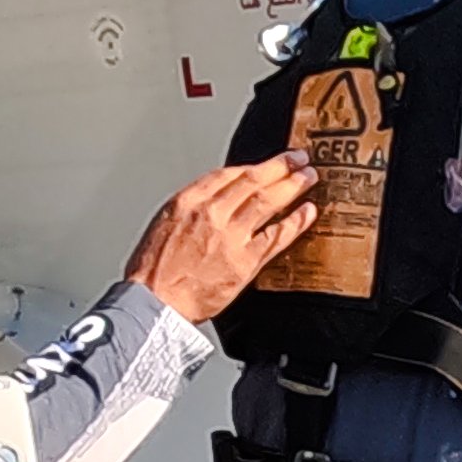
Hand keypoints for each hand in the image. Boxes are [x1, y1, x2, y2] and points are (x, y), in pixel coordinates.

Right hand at [124, 156, 317, 321]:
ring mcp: (230, 236)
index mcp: (187, 201)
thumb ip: (192, 210)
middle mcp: (211, 213)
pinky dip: (296, 222)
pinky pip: (277, 236)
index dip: (254, 166)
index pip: (229, 173)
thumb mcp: (164, 225)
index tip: (269, 163)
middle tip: (299, 158)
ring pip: (268, 201)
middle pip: (253, 180)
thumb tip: (216, 202)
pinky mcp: (244, 262)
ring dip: (293, 186)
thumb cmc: (153, 271)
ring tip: (308, 177)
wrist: (154, 304)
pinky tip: (308, 212)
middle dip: (280, 166)